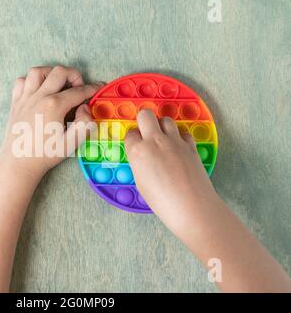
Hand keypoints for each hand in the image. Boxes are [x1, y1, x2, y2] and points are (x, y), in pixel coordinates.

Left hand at [0, 66, 101, 180]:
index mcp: (54, 106)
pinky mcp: (15, 102)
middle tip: (79, 88)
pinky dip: (32, 81)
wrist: (18, 163)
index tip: (98, 88)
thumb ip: (84, 124)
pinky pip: (22, 81)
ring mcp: (25, 98)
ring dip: (51, 73)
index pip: (78, 91)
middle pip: (59, 72)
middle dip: (74, 75)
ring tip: (59, 85)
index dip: (92, 88)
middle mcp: (39, 97)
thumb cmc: (45, 154)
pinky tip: (39, 91)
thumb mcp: (71, 144)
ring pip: (38, 71)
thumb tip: (85, 108)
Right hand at [124, 109, 219, 231]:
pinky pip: (182, 132)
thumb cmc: (162, 201)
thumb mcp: (140, 182)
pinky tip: (177, 148)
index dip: (132, 139)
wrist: (191, 206)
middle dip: (144, 121)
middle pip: (145, 115)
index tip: (135, 145)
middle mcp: (155, 141)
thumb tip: (141, 156)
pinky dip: (178, 136)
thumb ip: (139, 163)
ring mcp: (174, 141)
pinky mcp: (190, 145)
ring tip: (163, 140)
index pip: (130, 133)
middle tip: (146, 133)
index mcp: (137, 151)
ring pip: (165, 119)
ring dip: (162, 126)